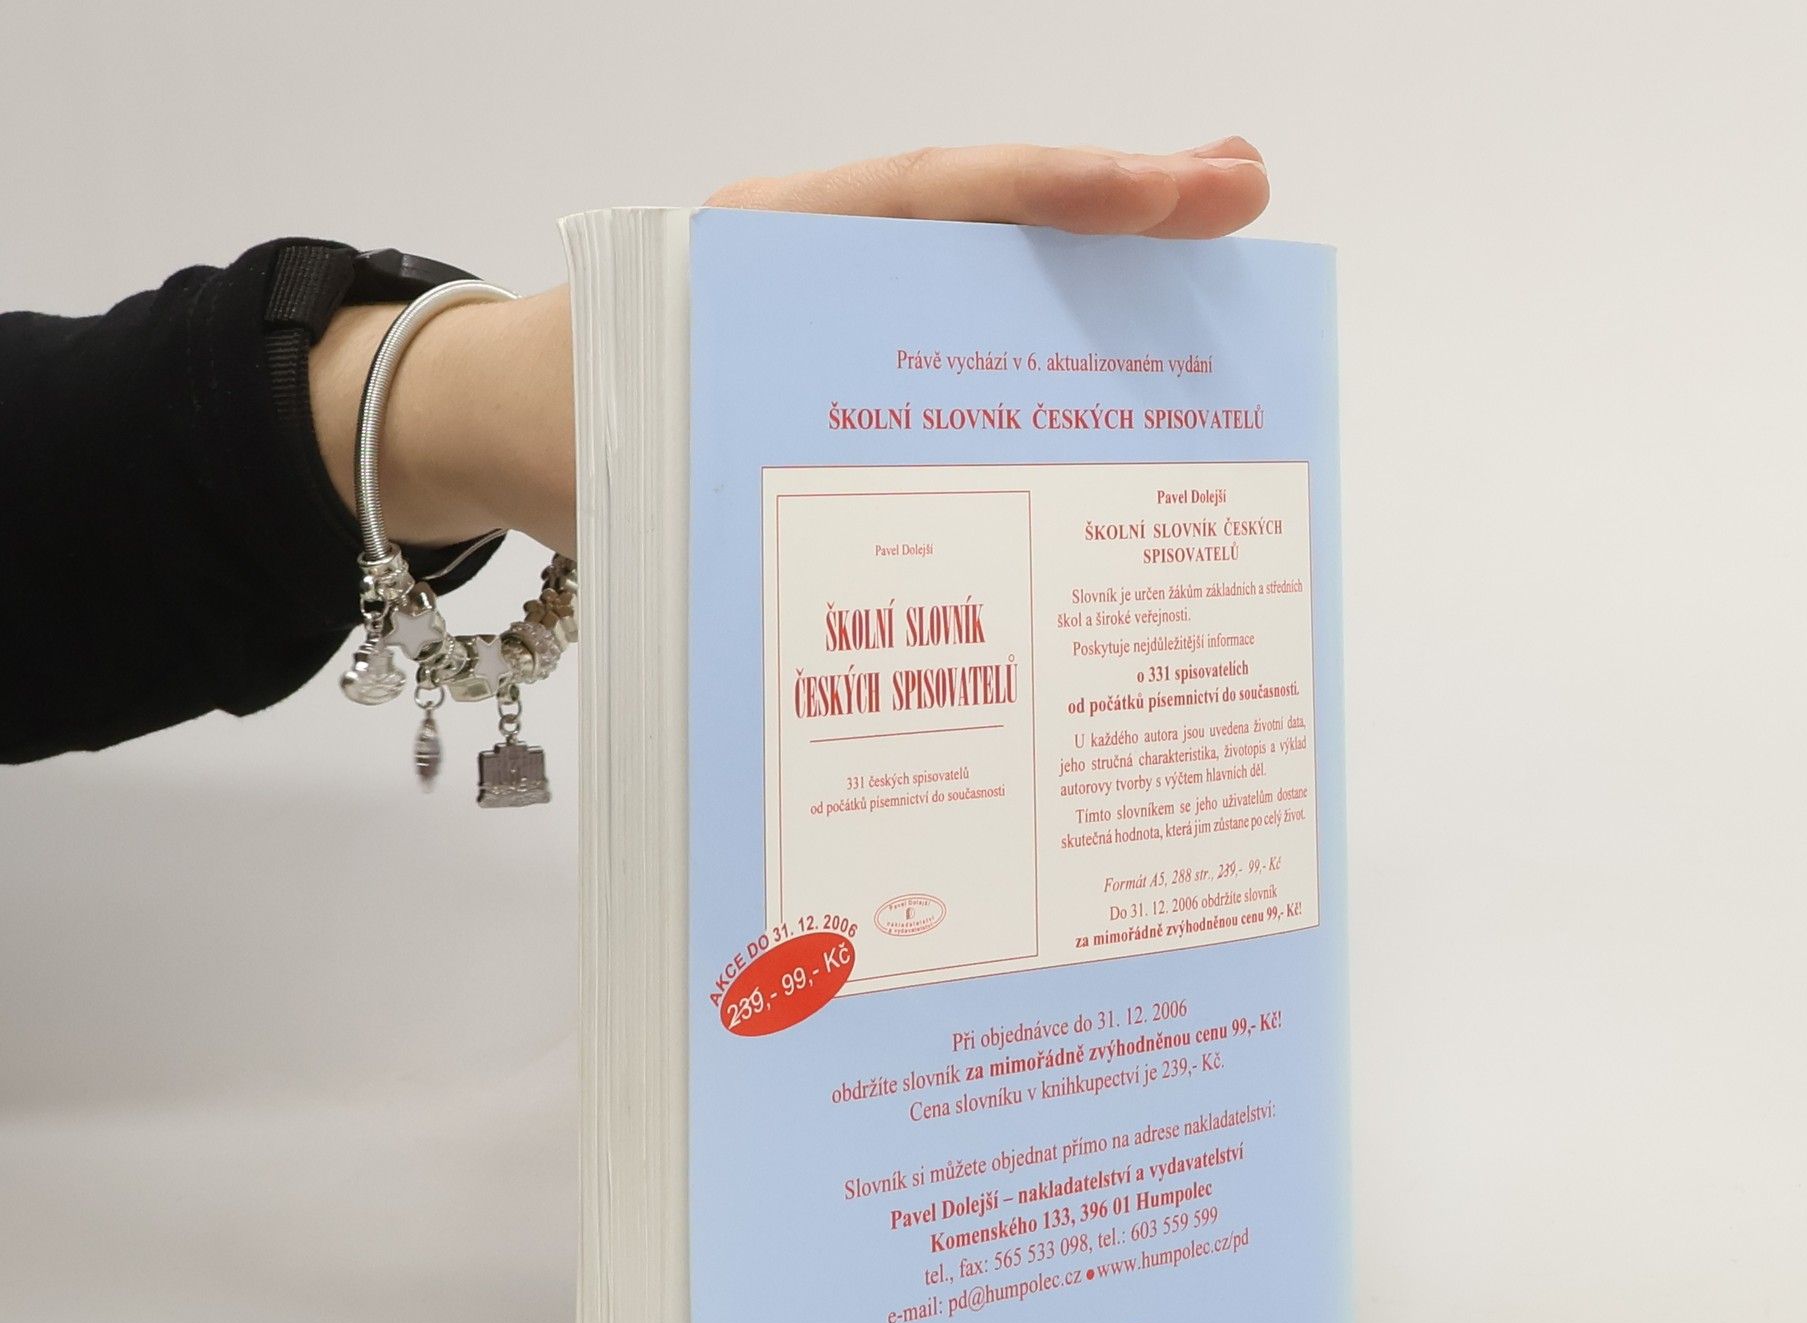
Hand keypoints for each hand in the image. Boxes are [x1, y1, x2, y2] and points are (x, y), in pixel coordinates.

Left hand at [312, 140, 1269, 557]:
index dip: (1053, 197)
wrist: (502, 425)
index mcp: (767, 253)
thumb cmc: (569, 434)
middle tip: (1246, 199)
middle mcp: (822, 264)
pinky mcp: (853, 365)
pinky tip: (1116, 393)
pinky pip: (957, 353)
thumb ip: (746, 486)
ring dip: (1096, 289)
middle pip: (985, 229)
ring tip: (1217, 271)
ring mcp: (845, 309)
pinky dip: (1037, 360)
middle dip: (1119, 216)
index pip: (928, 201)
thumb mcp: (641, 458)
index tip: (1172, 191)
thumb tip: (888, 588)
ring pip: (984, 290)